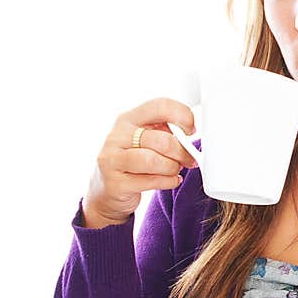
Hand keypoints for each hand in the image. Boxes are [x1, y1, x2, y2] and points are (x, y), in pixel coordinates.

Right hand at [81, 97, 198, 226]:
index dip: (182, 116)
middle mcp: (117, 136)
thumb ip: (163, 132)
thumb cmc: (131, 162)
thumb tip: (191, 135)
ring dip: (172, 168)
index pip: (159, 106)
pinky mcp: (115, 183)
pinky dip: (168, 182)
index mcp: (127, 119)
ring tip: (174, 170)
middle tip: (188, 159)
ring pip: (154, 161)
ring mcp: (112, 160)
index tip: (191, 129)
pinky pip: (151, 181)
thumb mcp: (143, 140)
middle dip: (181, 152)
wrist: (106, 191)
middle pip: (161, 140)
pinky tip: (170, 180)